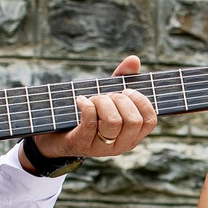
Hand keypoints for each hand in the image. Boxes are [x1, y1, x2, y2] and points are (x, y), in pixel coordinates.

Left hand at [29, 55, 157, 160]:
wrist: (57, 136)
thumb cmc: (89, 113)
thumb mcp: (108, 96)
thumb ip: (123, 78)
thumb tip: (134, 60)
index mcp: (133, 135)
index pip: (150, 121)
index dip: (141, 101)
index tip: (127, 90)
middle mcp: (121, 145)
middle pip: (133, 120)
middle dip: (120, 100)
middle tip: (108, 95)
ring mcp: (102, 148)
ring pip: (113, 121)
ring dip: (102, 102)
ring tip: (93, 99)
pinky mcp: (82, 144)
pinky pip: (91, 122)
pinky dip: (86, 105)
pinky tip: (80, 100)